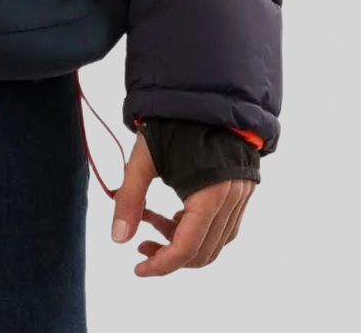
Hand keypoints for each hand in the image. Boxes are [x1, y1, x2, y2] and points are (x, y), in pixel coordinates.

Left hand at [111, 131, 253, 275]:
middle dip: (170, 256)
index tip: (137, 268)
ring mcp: (240, 196)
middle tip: (140, 244)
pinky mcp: (241, 189)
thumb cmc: (175, 121)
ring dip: (182, 241)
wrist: (207, 92)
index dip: (161, 265)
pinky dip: (196, 228)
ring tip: (151, 222)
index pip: (186, 249)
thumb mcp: (144, 157)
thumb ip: (130, 197)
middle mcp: (231, 201)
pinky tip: (173, 212)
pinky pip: (222, 225)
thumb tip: (118, 238)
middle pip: (203, 252)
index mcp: (210, 196)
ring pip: (214, 241)